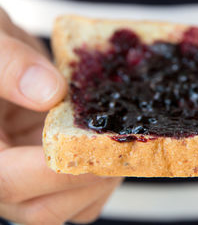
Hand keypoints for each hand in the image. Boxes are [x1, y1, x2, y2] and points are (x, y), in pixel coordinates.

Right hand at [0, 7, 122, 223]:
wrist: (4, 55)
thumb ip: (10, 66)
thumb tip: (50, 92)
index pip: (7, 182)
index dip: (51, 171)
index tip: (88, 143)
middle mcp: (4, 171)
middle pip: (43, 208)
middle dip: (88, 181)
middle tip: (117, 147)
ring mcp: (31, 171)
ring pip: (67, 206)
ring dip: (101, 183)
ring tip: (119, 146)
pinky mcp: (53, 164)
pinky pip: (81, 191)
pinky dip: (104, 176)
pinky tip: (114, 144)